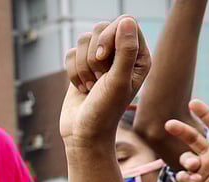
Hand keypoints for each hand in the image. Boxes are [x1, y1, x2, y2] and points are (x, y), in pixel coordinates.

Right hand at [60, 17, 151, 146]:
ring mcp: (99, 60)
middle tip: (99, 78)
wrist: (84, 133)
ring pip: (83, 40)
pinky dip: (72, 72)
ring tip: (91, 86)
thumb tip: (126, 20)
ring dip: (82, 66)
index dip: (109, 37)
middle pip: (101, 28)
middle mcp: (120, 54)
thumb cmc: (105, 111)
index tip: (103, 58)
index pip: (124, 23)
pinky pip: (70, 54)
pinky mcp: (81, 67)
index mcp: (138, 55)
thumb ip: (125, 50)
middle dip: (94, 55)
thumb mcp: (119, 81)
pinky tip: (81, 88)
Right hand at [165, 100, 208, 181]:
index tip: (193, 103)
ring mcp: (201, 170)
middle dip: (181, 130)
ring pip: (186, 157)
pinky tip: (193, 180)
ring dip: (187, 159)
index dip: (204, 114)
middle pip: (193, 138)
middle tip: (169, 124)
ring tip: (194, 165)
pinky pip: (183, 177)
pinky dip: (186, 176)